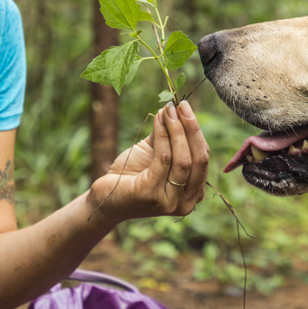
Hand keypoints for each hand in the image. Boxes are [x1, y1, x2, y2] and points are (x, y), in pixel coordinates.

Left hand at [89, 101, 208, 222]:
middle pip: (199, 159)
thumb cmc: (131, 176)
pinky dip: (162, 135)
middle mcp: (186, 203)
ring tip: (168, 110)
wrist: (104, 198)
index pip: (203, 158)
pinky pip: (164, 159)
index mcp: (193, 194)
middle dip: (191, 128)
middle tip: (181, 105)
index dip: (196, 131)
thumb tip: (175, 109)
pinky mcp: (151, 195)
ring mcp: (170, 202)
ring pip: (183, 159)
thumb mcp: (155, 154)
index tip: (185, 107)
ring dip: (176, 129)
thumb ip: (169, 137)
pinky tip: (157, 120)